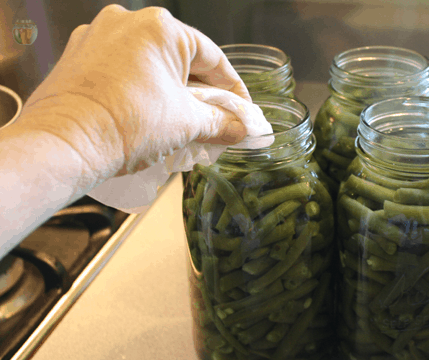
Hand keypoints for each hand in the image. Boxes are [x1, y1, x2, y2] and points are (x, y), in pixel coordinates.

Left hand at [18, 4, 250, 184]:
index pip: (213, 58)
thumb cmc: (124, 126)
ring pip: (150, 64)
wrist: (65, 145)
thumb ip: (220, 122)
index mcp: (161, 28)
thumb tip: (238, 128)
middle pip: (181, 60)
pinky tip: (147, 116)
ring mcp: (98, 36)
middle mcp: (127, 22)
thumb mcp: (186, 125)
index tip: (241, 111)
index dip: (233, 90)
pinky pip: (122, 69)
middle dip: (200, 93)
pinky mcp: (78, 55)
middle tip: (214, 121)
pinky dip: (140, 89)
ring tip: (180, 124)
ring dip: (170, 92)